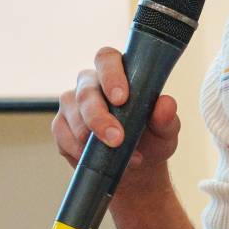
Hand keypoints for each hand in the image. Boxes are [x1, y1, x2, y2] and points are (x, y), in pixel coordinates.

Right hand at [52, 46, 181, 175]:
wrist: (136, 169)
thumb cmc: (151, 140)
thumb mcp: (165, 132)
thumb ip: (166, 117)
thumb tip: (166, 104)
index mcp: (118, 73)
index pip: (107, 59)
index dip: (111, 75)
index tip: (121, 99)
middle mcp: (91, 84)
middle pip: (86, 90)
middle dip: (99, 116)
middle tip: (117, 138)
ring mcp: (73, 104)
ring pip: (71, 111)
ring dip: (89, 134)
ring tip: (112, 153)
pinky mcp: (61, 126)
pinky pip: (61, 133)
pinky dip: (77, 148)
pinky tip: (92, 157)